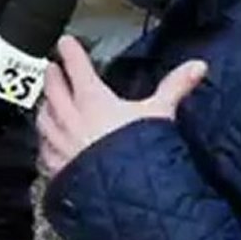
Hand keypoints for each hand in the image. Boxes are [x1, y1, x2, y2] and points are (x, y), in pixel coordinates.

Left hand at [36, 36, 205, 178]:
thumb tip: (197, 67)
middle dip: (53, 75)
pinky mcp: (56, 166)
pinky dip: (45, 140)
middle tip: (52, 67)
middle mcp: (70, 117)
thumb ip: (174, 88)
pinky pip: (43, 148)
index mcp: (92, 100)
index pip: (76, 67)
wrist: (122, 196)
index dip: (70, 52)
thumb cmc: (139, 153)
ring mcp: (59, 142)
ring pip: (43, 117)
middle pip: (53, 89)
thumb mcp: (159, 115)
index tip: (65, 43)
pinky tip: (48, 142)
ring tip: (47, 102)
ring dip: (45, 106)